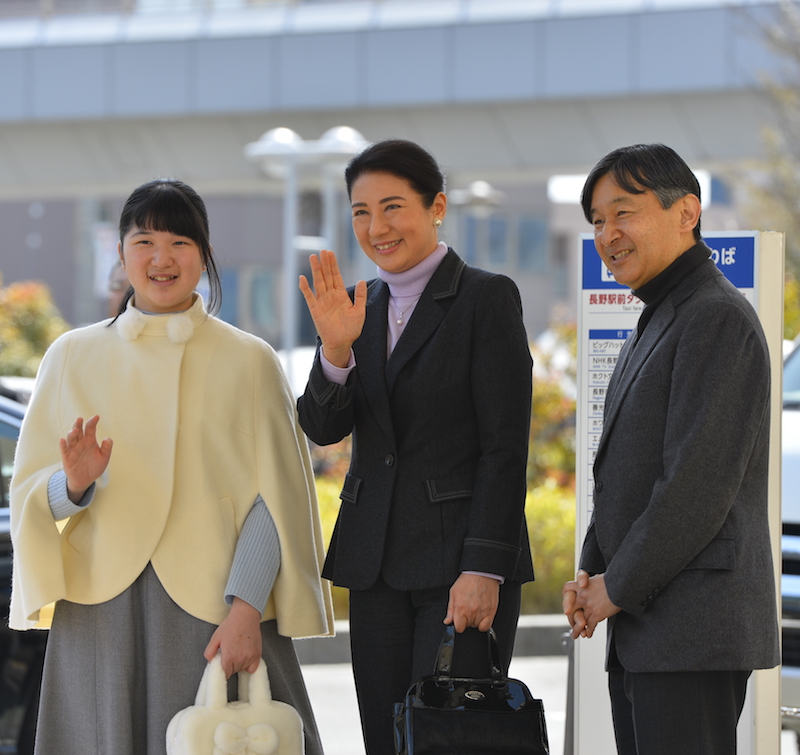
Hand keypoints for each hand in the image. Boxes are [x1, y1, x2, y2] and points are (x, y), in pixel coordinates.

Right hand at [59, 416, 112, 502]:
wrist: (86, 479)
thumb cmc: (95, 466)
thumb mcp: (104, 458)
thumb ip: (107, 448)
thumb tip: (108, 438)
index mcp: (90, 440)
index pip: (90, 428)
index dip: (93, 422)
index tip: (97, 416)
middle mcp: (80, 443)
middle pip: (79, 431)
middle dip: (79, 424)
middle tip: (80, 419)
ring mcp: (73, 449)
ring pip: (71, 439)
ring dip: (72, 434)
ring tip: (75, 430)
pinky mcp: (67, 458)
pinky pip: (64, 450)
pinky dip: (63, 445)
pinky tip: (62, 440)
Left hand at [204, 598, 261, 678]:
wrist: (245, 616)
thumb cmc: (230, 626)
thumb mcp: (215, 638)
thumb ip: (209, 653)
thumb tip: (211, 662)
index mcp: (228, 657)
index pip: (225, 674)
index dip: (222, 669)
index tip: (222, 664)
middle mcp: (240, 659)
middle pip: (233, 671)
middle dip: (230, 665)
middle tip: (230, 653)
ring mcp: (250, 657)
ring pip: (242, 669)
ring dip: (239, 664)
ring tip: (237, 651)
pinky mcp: (257, 654)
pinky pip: (252, 668)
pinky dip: (249, 665)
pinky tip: (245, 657)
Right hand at [299, 250, 366, 367]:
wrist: (342, 343)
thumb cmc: (351, 329)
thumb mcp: (360, 311)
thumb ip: (361, 296)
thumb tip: (362, 280)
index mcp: (340, 295)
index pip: (336, 276)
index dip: (333, 265)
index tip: (330, 253)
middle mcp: (330, 296)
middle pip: (326, 276)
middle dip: (324, 263)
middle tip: (322, 250)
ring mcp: (322, 302)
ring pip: (318, 283)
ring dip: (315, 271)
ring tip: (313, 258)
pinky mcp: (315, 310)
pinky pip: (309, 297)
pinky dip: (305, 288)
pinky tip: (303, 278)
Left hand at [444, 573, 499, 632]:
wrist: (481, 573)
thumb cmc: (467, 580)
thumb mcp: (454, 592)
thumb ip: (450, 609)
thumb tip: (448, 621)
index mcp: (460, 607)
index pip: (459, 628)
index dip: (458, 625)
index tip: (460, 620)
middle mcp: (471, 611)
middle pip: (468, 627)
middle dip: (466, 620)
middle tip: (468, 610)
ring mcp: (482, 612)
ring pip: (476, 626)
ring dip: (475, 620)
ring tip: (475, 609)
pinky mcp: (491, 611)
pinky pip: (486, 626)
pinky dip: (484, 624)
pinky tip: (482, 616)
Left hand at [564, 570, 620, 638]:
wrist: (621, 584)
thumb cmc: (613, 580)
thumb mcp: (598, 578)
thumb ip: (592, 583)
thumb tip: (594, 584)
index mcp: (581, 585)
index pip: (567, 589)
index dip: (566, 594)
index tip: (568, 602)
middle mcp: (582, 595)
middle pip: (570, 609)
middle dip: (571, 619)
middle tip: (572, 625)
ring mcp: (588, 605)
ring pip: (580, 621)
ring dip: (579, 630)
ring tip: (578, 635)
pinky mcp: (596, 614)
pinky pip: (589, 625)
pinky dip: (589, 631)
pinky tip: (589, 634)